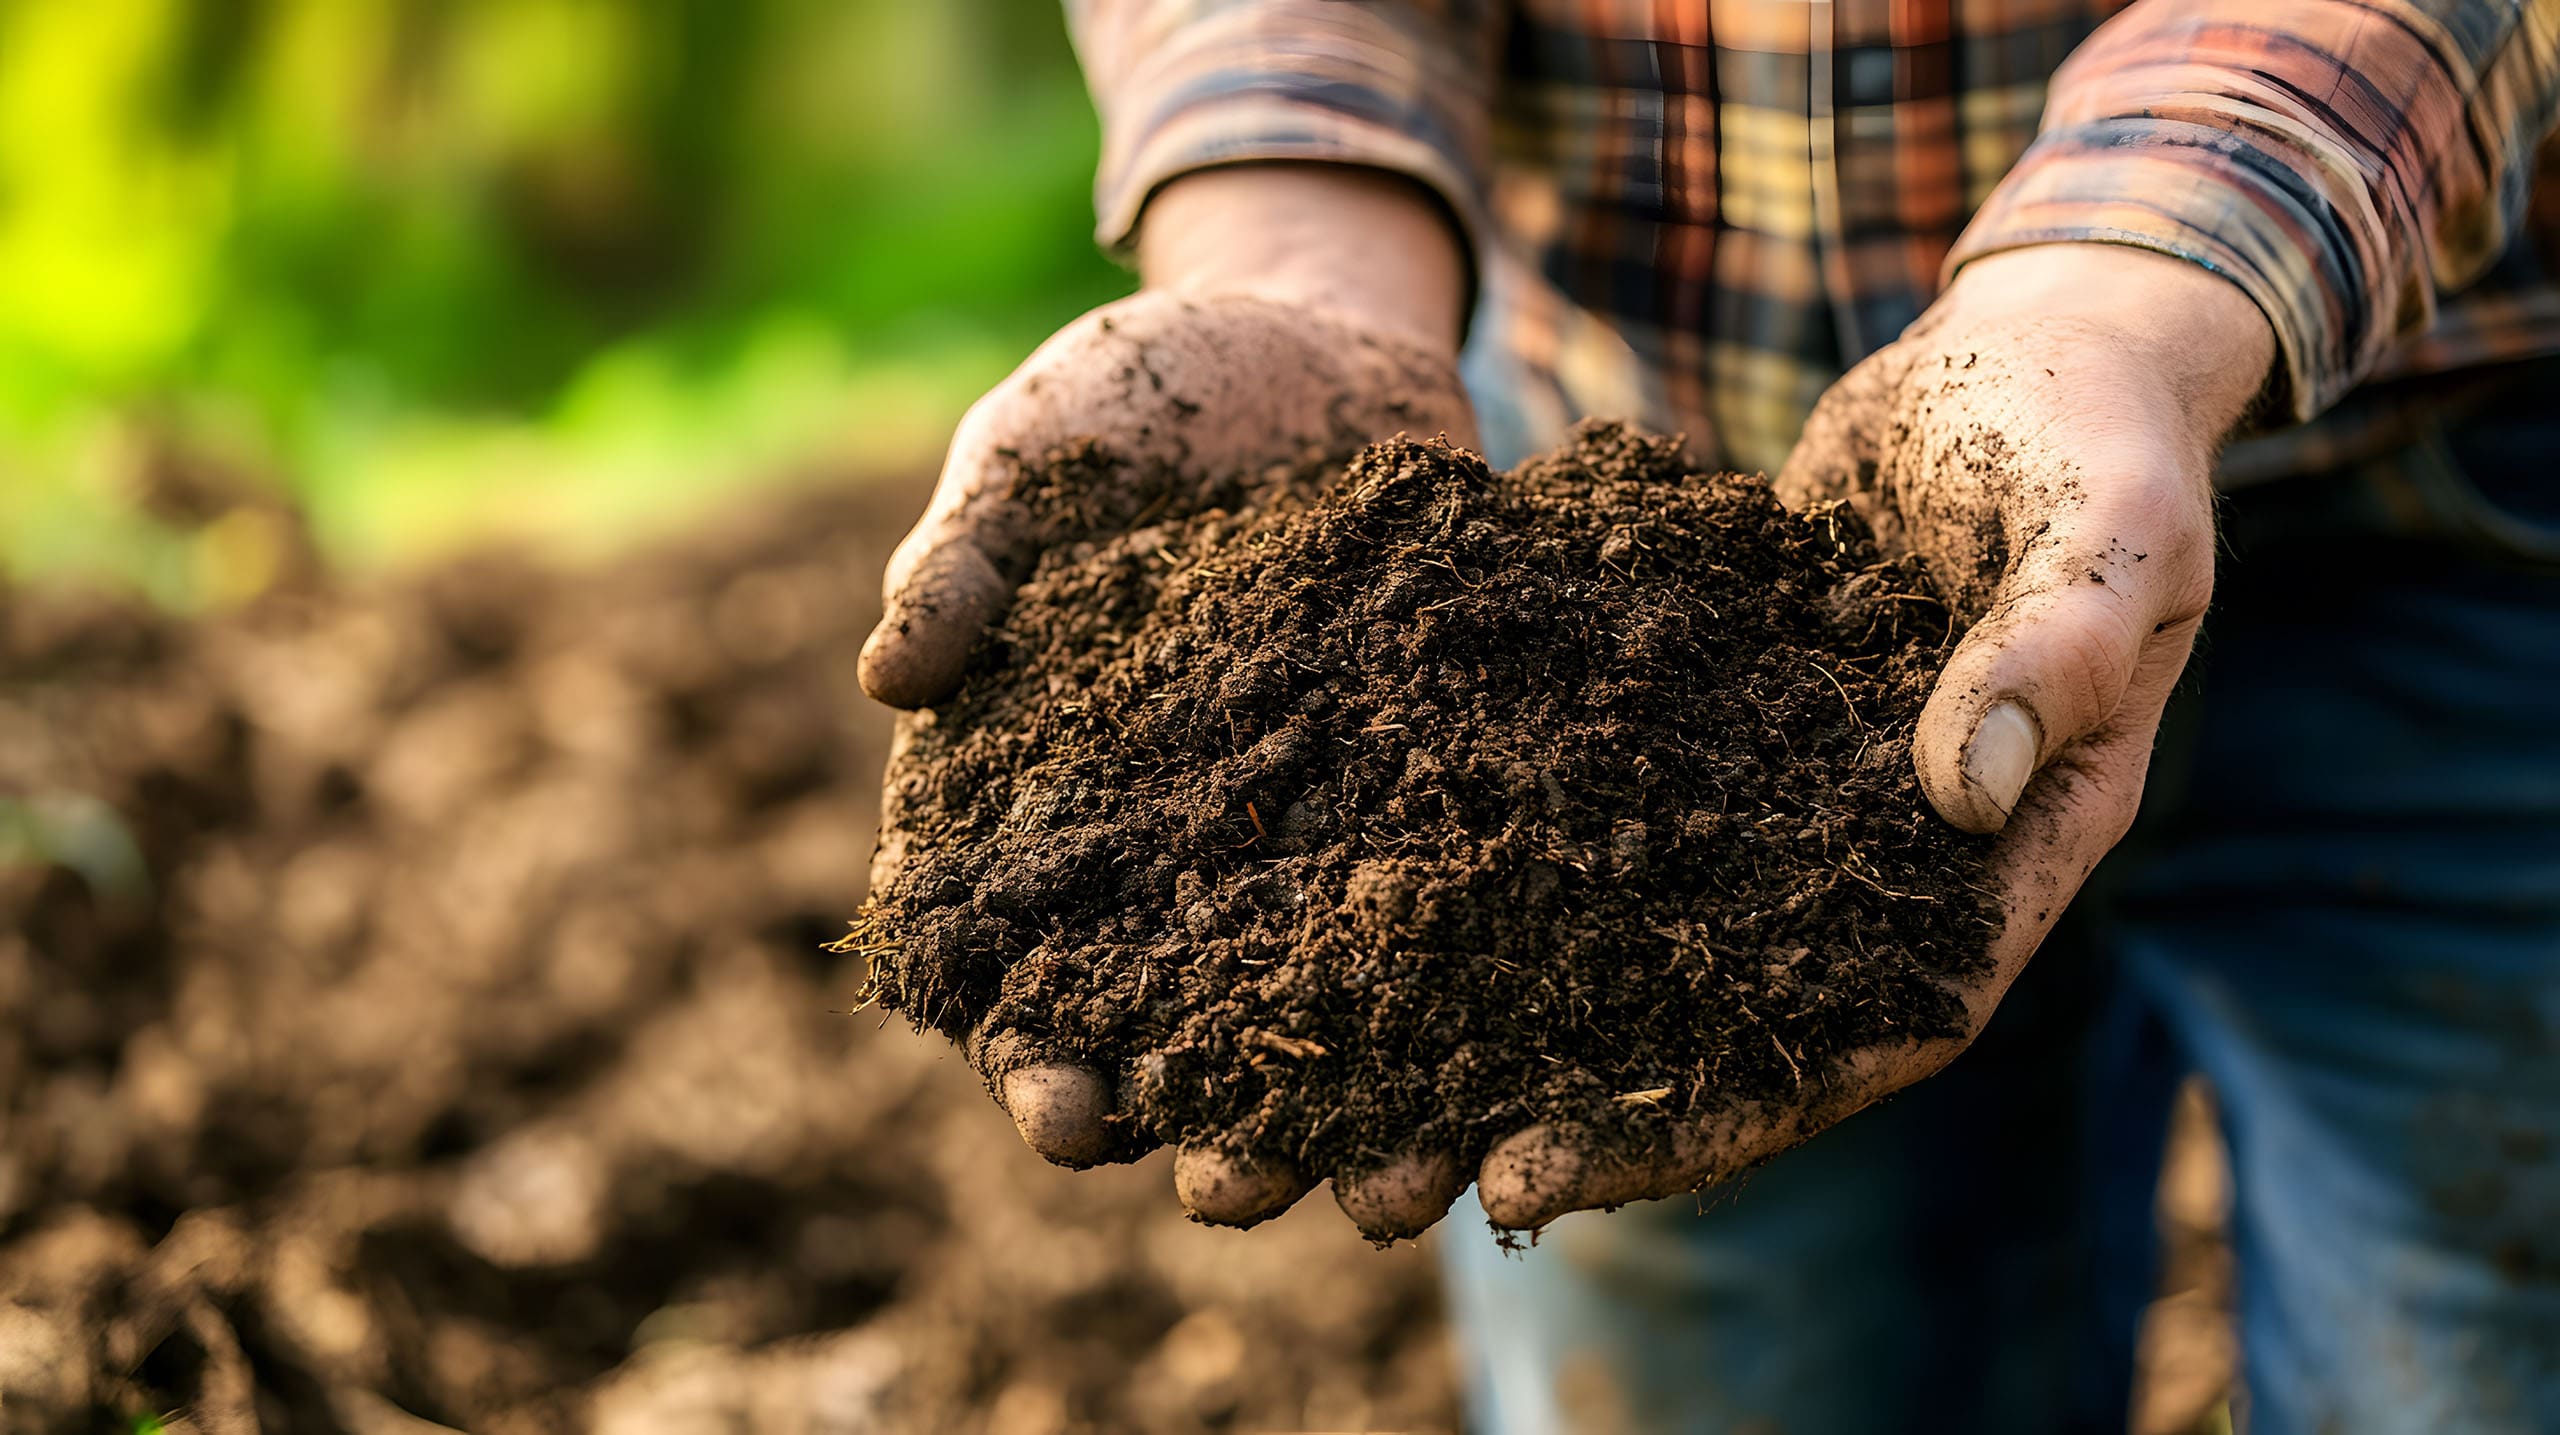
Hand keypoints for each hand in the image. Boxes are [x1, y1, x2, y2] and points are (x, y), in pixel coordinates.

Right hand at [861, 166, 1481, 1234]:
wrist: (1313, 326)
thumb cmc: (1134, 392)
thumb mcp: (1032, 455)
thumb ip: (962, 561)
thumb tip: (890, 681)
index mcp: (1042, 791)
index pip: (1013, 953)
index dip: (1025, 1045)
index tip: (1059, 1111)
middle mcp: (1173, 841)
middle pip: (1172, 1020)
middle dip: (1198, 1122)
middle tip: (1230, 1196)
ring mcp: (1305, 825)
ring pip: (1323, 1000)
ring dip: (1358, 1107)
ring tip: (1406, 1192)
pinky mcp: (1424, 785)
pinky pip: (1453, 907)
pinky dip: (1486, 991)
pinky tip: (1530, 1068)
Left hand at [1469, 245, 2277, 1227]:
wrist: (2029, 356)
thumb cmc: (2101, 436)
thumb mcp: (2111, 526)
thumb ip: (2059, 645)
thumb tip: (1968, 790)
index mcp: (2020, 849)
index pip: (1880, 1030)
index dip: (1737, 1113)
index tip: (1574, 1171)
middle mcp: (1906, 854)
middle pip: (1754, 1020)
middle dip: (1606, 1107)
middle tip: (1442, 1168)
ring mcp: (1815, 791)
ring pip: (1675, 931)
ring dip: (1548, 1000)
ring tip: (1391, 1065)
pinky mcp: (1736, 716)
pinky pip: (1633, 802)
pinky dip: (1537, 847)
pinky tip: (1407, 874)